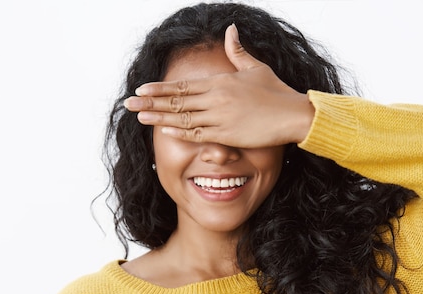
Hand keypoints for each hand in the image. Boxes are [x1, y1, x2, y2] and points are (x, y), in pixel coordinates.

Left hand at [123, 24, 314, 148]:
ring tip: (139, 117)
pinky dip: (181, 133)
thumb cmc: (277, 92)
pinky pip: (198, 134)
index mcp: (220, 82)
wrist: (294, 114)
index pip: (183, 85)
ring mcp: (220, 117)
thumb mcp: (256, 67)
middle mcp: (216, 98)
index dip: (160, 88)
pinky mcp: (227, 135)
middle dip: (150, 102)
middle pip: (176, 101)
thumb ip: (237, 51)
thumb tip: (230, 28)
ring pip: (182, 118)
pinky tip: (164, 131)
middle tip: (128, 103)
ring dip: (159, 118)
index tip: (141, 89)